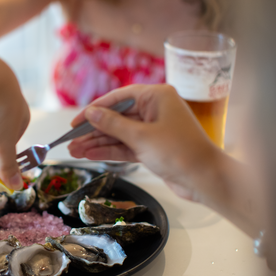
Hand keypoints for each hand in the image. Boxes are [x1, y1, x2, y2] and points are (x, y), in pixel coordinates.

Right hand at [68, 84, 218, 201]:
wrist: (205, 178)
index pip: (118, 98)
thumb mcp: (141, 137)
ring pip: (119, 134)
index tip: (75, 122)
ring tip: (75, 152)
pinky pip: (126, 146)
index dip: (95, 110)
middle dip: (93, 131)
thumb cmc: (179, 152)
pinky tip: (91, 156)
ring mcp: (154, 129)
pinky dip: (110, 151)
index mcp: (156, 96)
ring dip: (98, 143)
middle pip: (116, 117)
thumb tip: (91, 113)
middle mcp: (155, 109)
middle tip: (71, 142)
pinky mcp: (153, 148)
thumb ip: (113, 124)